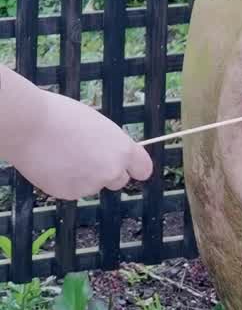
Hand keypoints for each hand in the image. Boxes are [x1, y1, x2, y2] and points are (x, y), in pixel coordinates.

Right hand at [0, 69, 152, 199]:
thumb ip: (108, 143)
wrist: (30, 126)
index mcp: (123, 149)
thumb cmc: (62, 116)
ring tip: (64, 154)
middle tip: (87, 156)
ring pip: (93, 185)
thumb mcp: (97, 124)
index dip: (135, 167)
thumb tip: (108, 154)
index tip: (130, 166)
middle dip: (107, 172)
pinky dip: (66, 181)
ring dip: (84, 176)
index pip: (143, 169)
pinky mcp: (69, 194)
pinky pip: (73, 189)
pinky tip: (54, 164)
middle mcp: (111, 170)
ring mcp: (90, 185)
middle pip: (119, 180)